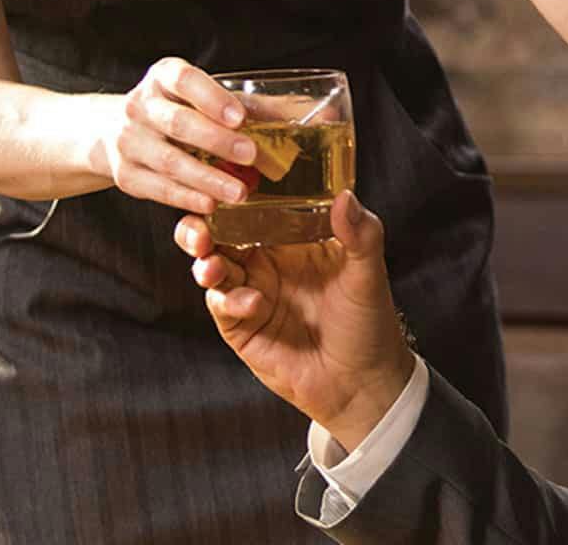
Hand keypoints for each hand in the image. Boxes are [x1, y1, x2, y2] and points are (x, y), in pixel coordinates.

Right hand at [92, 57, 257, 213]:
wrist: (124, 131)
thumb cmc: (181, 110)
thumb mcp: (205, 96)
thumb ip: (248, 105)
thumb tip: (303, 114)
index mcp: (164, 77)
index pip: (185, 80)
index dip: (213, 98)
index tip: (240, 118)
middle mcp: (140, 105)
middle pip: (179, 123)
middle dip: (217, 141)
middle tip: (251, 155)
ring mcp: (129, 140)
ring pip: (170, 162)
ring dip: (208, 179)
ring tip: (240, 192)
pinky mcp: (126, 174)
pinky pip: (159, 189)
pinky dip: (187, 198)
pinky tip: (211, 205)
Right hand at [177, 191, 416, 450]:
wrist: (361, 381)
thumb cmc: (368, 320)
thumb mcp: (367, 272)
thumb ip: (360, 233)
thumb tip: (345, 196)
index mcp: (291, 238)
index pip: (254, 207)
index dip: (234, 196)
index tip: (223, 185)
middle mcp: (266, 261)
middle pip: (220, 234)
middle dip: (201, 228)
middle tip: (199, 230)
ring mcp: (251, 292)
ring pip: (212, 267)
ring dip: (206, 263)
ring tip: (212, 266)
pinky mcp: (242, 327)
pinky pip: (223, 305)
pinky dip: (230, 300)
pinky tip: (252, 302)